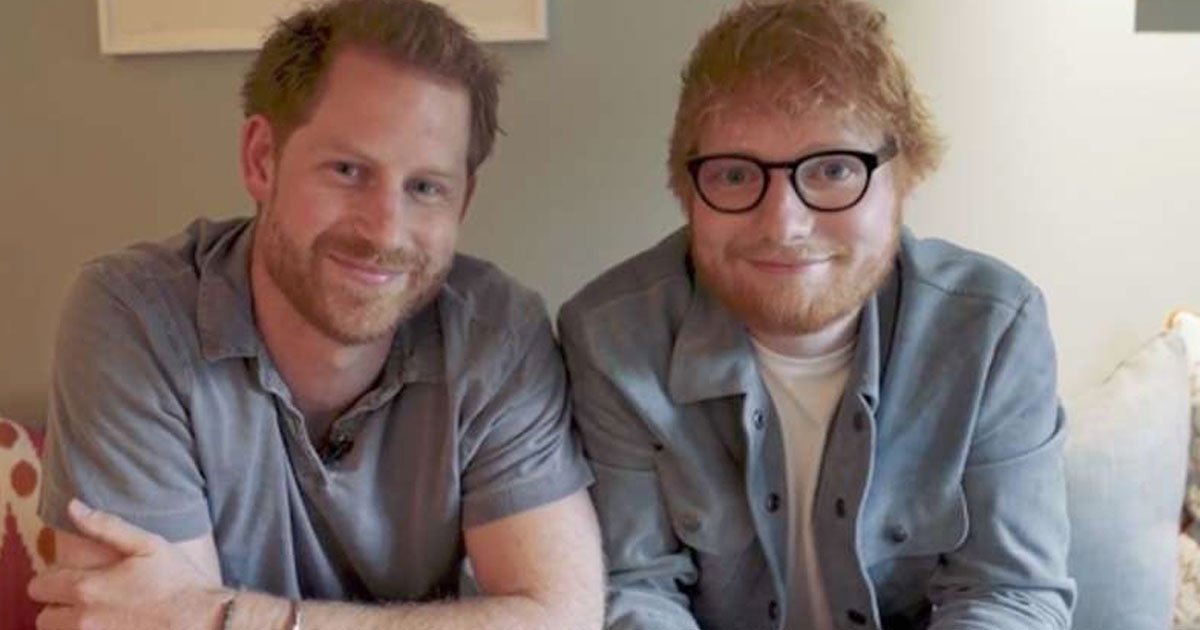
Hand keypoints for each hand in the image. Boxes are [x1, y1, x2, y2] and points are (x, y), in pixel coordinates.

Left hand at [28, 499, 229, 629]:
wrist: (203, 621)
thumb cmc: (178, 581)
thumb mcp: (148, 544)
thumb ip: (106, 526)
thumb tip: (73, 505)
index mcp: (86, 587)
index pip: (40, 586)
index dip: (53, 579)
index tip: (74, 576)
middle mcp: (82, 619)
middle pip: (44, 617)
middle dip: (57, 606)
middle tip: (83, 598)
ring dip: (69, 625)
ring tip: (96, 614)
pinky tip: (111, 625)